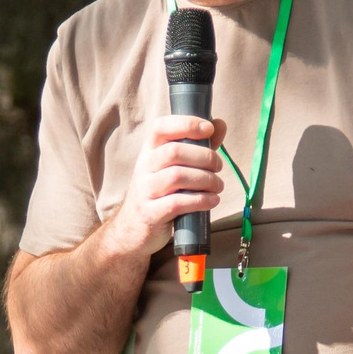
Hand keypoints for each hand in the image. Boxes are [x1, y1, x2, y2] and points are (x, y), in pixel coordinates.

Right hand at [103, 115, 222, 257]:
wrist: (133, 230)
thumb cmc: (160, 193)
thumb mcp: (173, 167)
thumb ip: (197, 146)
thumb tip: (219, 124)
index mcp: (149, 151)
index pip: (160, 127)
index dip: (186, 123)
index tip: (208, 129)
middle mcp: (143, 167)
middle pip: (174, 152)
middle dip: (205, 157)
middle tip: (218, 167)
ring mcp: (145, 191)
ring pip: (177, 176)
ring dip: (206, 180)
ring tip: (218, 186)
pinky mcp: (150, 213)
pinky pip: (177, 203)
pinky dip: (201, 200)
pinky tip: (212, 201)